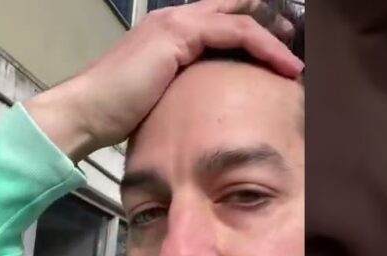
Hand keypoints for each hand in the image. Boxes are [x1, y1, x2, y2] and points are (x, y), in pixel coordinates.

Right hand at [24, 0, 302, 161]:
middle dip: (269, 24)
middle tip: (296, 46)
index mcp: (169, 32)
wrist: (87, 111)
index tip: (276, 53)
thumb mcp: (160, 98)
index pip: (220, 20)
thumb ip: (183, 93)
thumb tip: (206, 110)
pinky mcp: (180, 34)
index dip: (250, 31)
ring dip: (275, 42)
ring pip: (243, 19)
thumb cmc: (116, 115)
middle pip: (236, 9)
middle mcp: (175, 18)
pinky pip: (238, 32)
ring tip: (298, 66)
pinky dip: (266, 49)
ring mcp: (177, 22)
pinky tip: (286, 68)